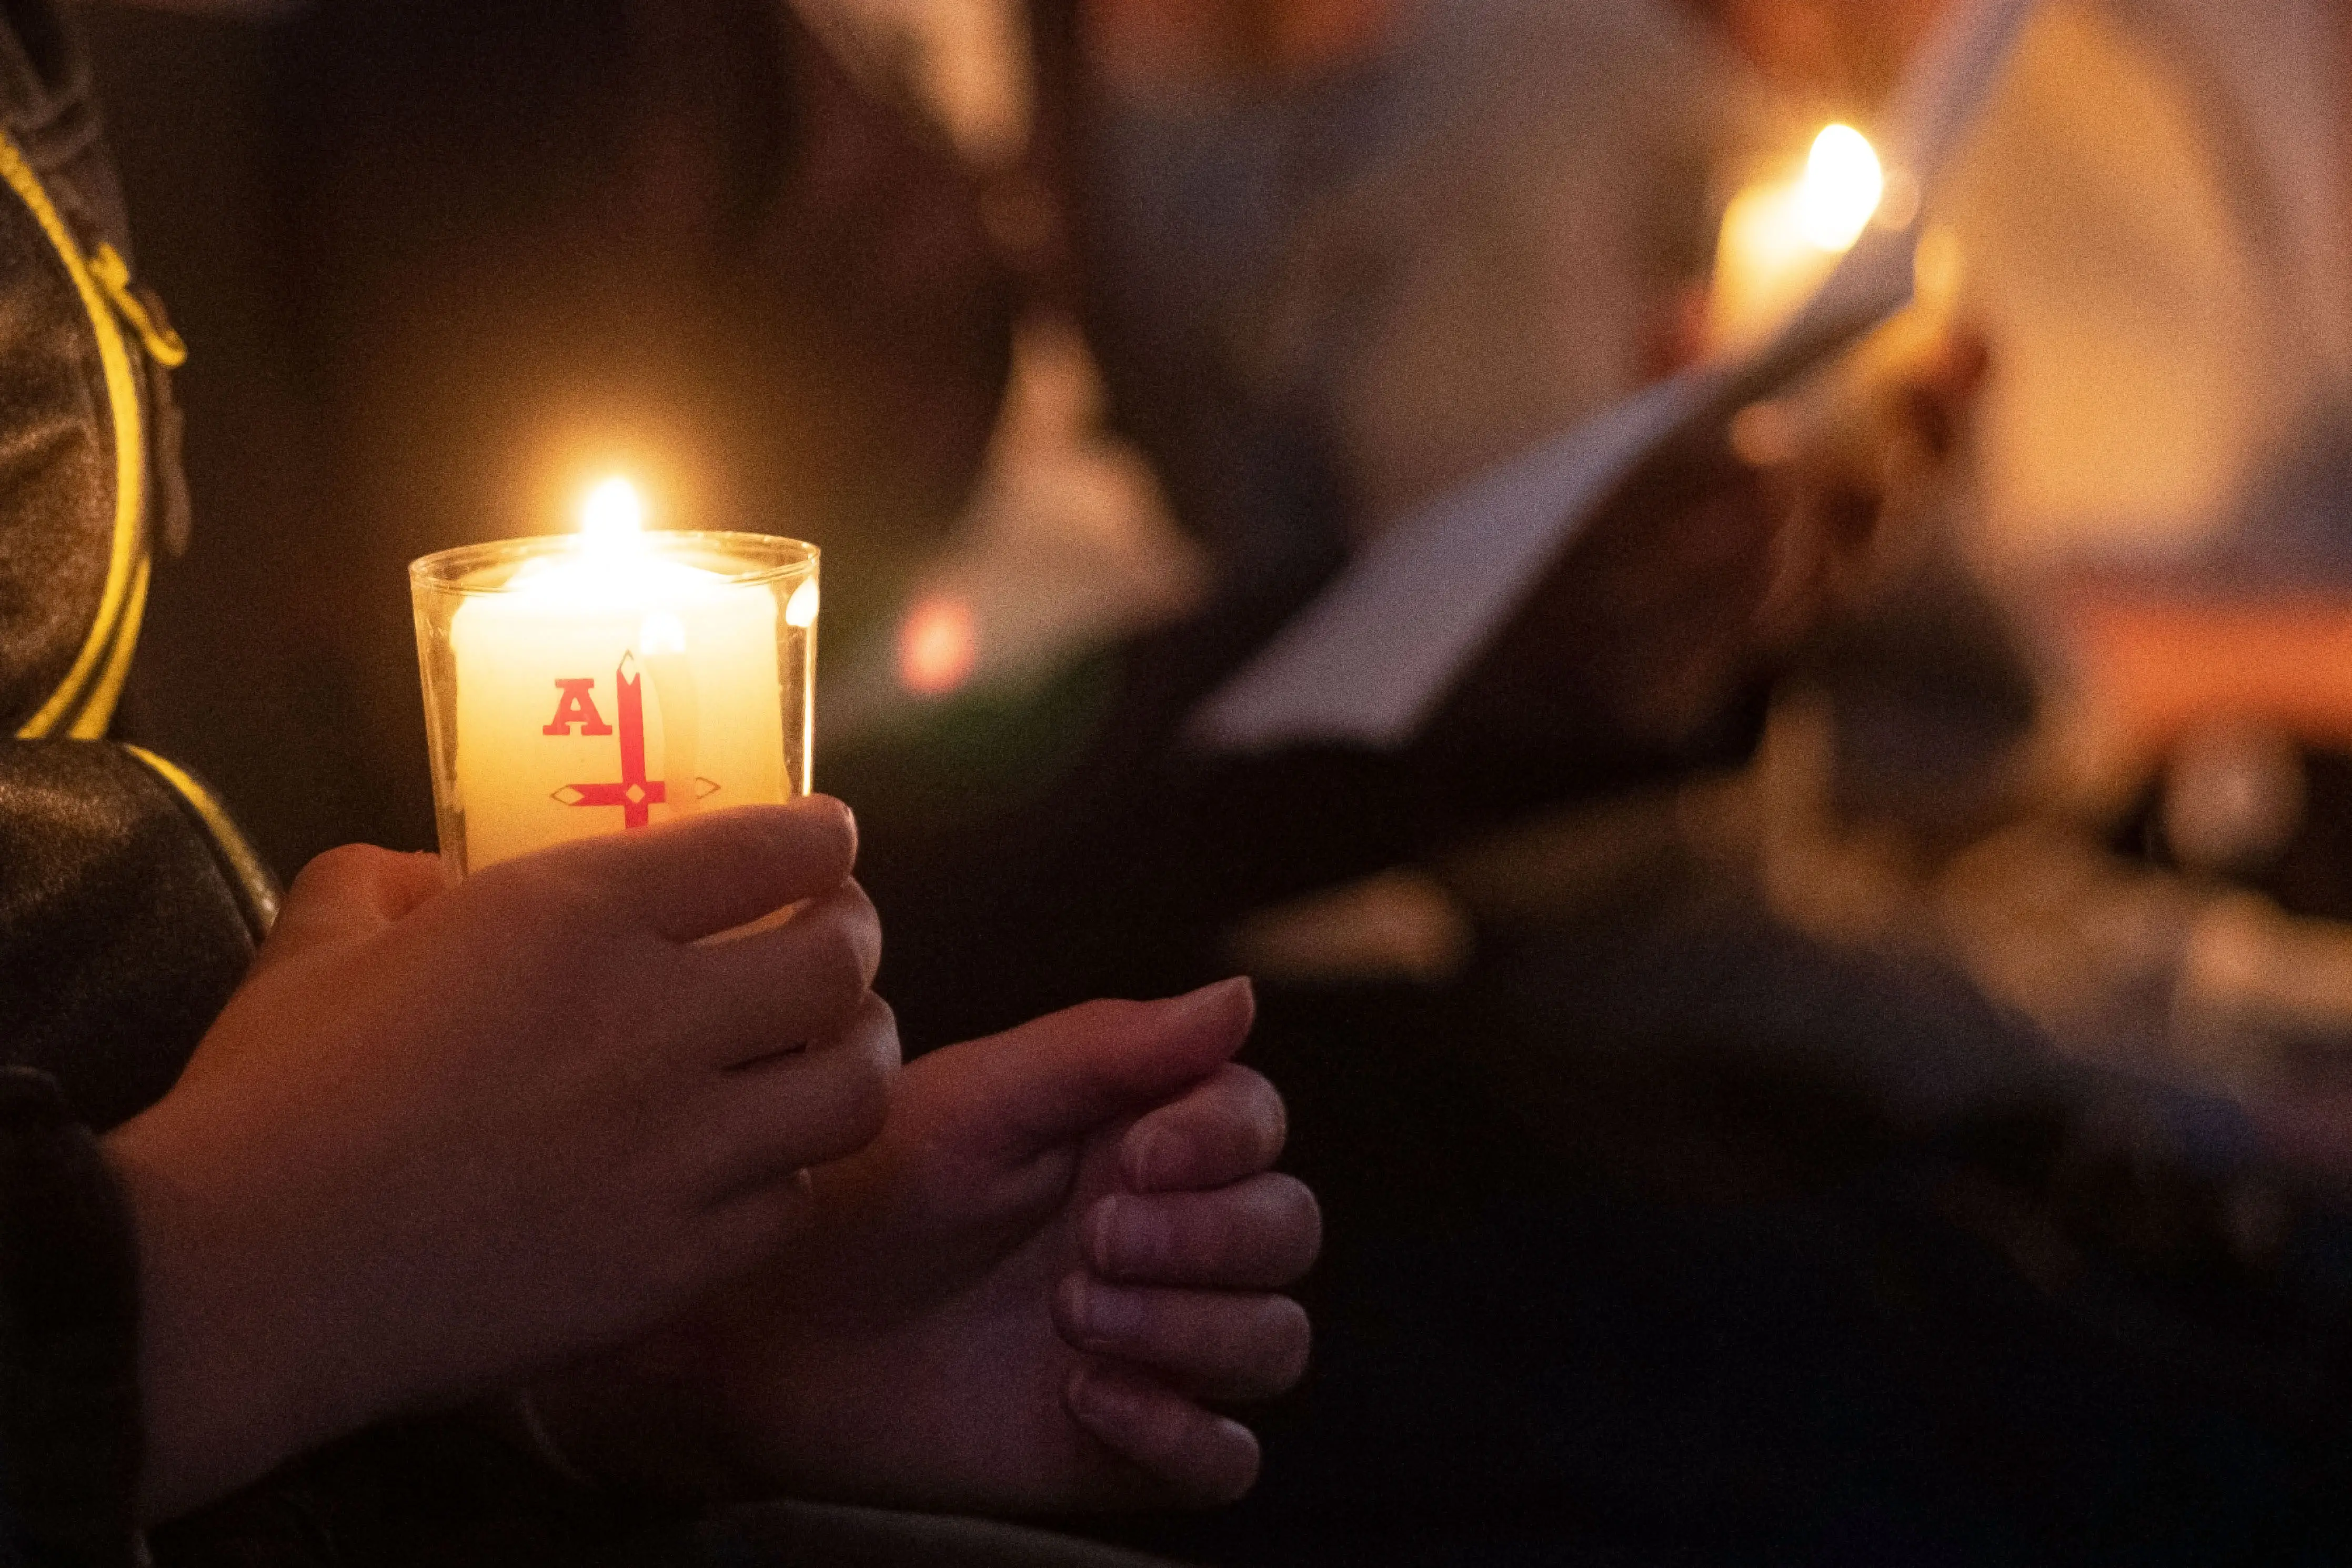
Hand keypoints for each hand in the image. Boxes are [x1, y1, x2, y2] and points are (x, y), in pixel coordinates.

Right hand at [103, 800, 897, 1519]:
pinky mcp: (674, 1262)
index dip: (824, 841)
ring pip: (854, 1087)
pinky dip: (791, 1174)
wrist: (245, 1279)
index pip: (772, 850)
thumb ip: (386, 878)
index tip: (830, 845)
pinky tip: (760, 1164)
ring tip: (835, 1049)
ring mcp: (677, 1151)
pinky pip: (794, 1203)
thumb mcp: (320, 939)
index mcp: (577, 918)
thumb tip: (430, 875)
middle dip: (858, 938)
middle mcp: (654, 1022)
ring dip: (859, 1055)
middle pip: (842, 962)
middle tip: (840, 943)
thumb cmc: (274, 1097)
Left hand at [538, 978, 1317, 1511]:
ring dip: (1192, 1330)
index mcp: (1139, 1135)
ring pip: (1273, 1340)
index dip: (1222, 1141)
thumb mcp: (977, 1101)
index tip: (1135, 1159)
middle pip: (1286, 1230)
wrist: (769, 1329)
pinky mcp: (1132, 1442)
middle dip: (1208, 1239)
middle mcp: (1169, 1235)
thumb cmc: (863, 1192)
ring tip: (1071, 1317)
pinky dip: (1184, 1435)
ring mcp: (1158, 1341)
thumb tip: (1238, 998)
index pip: (1256, 1123)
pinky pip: (1226, 1459)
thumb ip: (1110, 1048)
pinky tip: (1087, 1399)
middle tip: (1091, 1245)